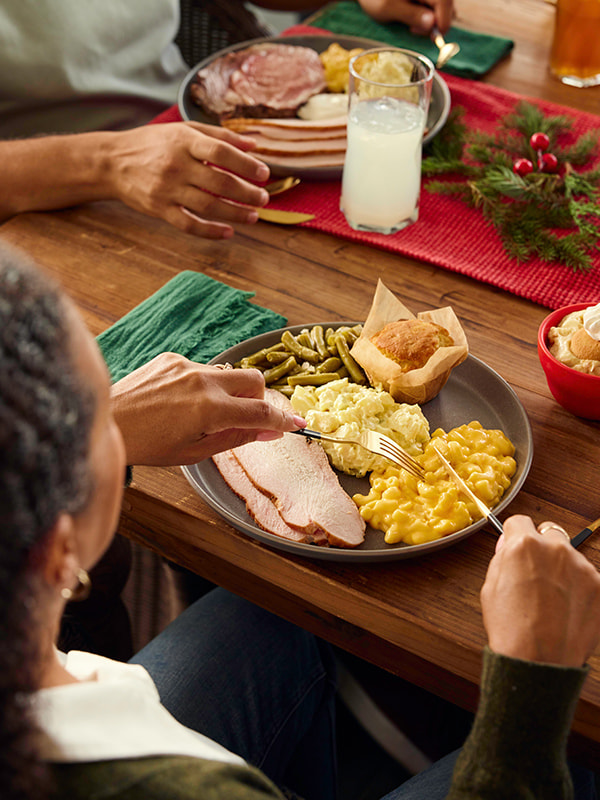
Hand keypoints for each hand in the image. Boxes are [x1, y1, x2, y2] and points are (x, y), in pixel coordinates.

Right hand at [107, 122, 270, 238]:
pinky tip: (228, 232)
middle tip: (263, 198)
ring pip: (208, 205)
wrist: (113, 163)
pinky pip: (189, 225)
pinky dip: (211, 231)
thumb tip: (253, 145)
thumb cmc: (153, 144)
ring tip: (253, 215)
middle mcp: (176, 165)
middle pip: (219, 182)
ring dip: (235, 213)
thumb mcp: (184, 130)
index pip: (222, 152)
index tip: (263, 174)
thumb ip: (219, 135)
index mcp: (184, 141)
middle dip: (247, 193)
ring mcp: (167, 189)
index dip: (246, 164)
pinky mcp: (160, 209)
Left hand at [110, 353, 304, 465]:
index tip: (297, 425)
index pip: (261, 412)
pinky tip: (180, 402)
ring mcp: (186, 365)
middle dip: (259, 399)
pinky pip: (202, 369)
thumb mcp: (195, 451)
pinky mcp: (172, 358)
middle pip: (255, 380)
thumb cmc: (147, 445)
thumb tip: (269, 432)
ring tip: (203, 414)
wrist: (106, 422)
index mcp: (209, 409)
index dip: (284, 421)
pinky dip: (203, 386)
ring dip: (229, 393)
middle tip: (245, 418)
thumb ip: (237, 437)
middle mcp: (202, 381)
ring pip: (228, 374)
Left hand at [358, 0, 453, 33]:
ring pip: (443, 9)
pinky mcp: (426, 0)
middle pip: (447, 6)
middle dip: (435, 23)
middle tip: (413, 29)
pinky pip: (435, 9)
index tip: (433, 37)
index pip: (445, 2)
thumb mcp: (389, 8)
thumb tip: (431, 23)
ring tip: (411, 24)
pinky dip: (427, 17)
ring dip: (431, 21)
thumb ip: (411, 15)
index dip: (442, 22)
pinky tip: (414, 19)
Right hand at [481, 515, 599, 666]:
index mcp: (524, 545)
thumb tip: (509, 547)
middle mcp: (555, 550)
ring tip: (553, 602)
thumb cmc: (511, 629)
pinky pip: (588, 580)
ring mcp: (582, 567)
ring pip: (572, 558)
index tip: (517, 545)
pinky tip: (568, 611)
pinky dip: (580, 591)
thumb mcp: (490, 586)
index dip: (516, 535)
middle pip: (550, 533)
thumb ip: (503, 559)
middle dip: (544, 548)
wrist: (539, 661)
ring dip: (564, 571)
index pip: (521, 521)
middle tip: (537, 573)